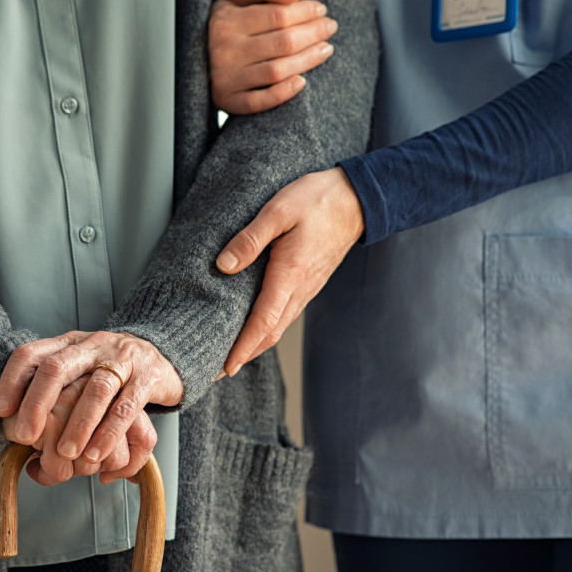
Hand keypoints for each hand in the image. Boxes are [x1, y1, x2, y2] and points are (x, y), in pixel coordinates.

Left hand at [0, 331, 182, 475]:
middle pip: (57, 368)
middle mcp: (92, 346)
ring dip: (78, 424)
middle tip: (24, 437)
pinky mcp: (148, 376)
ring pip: (96, 389)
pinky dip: (110, 432)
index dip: (11, 380)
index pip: (31, 353)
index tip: (0, 411)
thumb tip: (21, 442)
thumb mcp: (79, 372)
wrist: (164, 356)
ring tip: (66, 455)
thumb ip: (52, 397)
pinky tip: (96, 455)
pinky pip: (127, 406)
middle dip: (37, 404)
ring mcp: (122, 358)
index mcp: (68, 344)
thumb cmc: (110, 373)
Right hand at [209, 0, 338, 114]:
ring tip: (326, 49)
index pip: (278, 15)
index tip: (321, 10)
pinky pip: (259, 101)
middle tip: (330, 28)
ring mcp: (225, 78)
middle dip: (313, 33)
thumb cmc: (227, 22)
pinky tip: (302, 82)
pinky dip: (283, 93)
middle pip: (283, 42)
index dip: (306, 12)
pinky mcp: (228, 101)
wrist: (198, 57)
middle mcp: (224, 49)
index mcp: (225, 20)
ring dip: (308, 60)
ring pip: (277, 70)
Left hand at [215, 167, 363, 375]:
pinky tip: (253, 329)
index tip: (224, 368)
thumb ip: (250, 239)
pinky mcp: (308, 284)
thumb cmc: (317, 200)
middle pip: (269, 334)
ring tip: (229, 356)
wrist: (356, 199)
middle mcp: (299, 289)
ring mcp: (306, 289)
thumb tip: (223, 265)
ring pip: (278, 327)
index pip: (263, 322)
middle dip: (243, 356)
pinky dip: (266, 330)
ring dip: (254, 346)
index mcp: (290, 274)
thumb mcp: (278, 211)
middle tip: (216, 372)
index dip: (242, 348)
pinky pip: (284, 315)